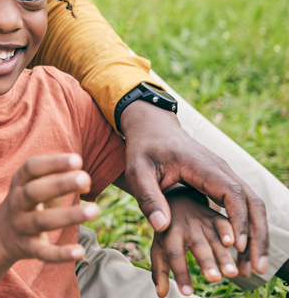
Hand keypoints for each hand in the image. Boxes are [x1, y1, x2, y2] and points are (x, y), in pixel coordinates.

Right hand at [0, 153, 98, 265]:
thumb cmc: (28, 204)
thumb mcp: (37, 188)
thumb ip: (60, 180)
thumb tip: (87, 182)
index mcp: (19, 183)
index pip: (32, 168)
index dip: (53, 163)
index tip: (77, 160)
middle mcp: (16, 203)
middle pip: (34, 192)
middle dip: (59, 184)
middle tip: (84, 178)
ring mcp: (20, 226)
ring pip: (42, 221)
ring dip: (68, 215)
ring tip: (95, 210)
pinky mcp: (27, 248)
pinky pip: (43, 252)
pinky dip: (60, 253)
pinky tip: (80, 251)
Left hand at [119, 101, 267, 276]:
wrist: (152, 127)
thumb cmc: (143, 148)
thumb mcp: (137, 170)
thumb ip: (147, 196)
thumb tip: (161, 227)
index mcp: (201, 165)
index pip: (231, 193)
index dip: (237, 220)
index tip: (236, 245)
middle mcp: (220, 169)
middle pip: (252, 202)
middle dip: (257, 235)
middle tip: (256, 268)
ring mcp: (225, 175)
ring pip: (253, 205)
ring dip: (257, 235)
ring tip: (254, 267)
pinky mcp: (223, 181)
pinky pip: (243, 205)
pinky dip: (248, 228)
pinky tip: (244, 251)